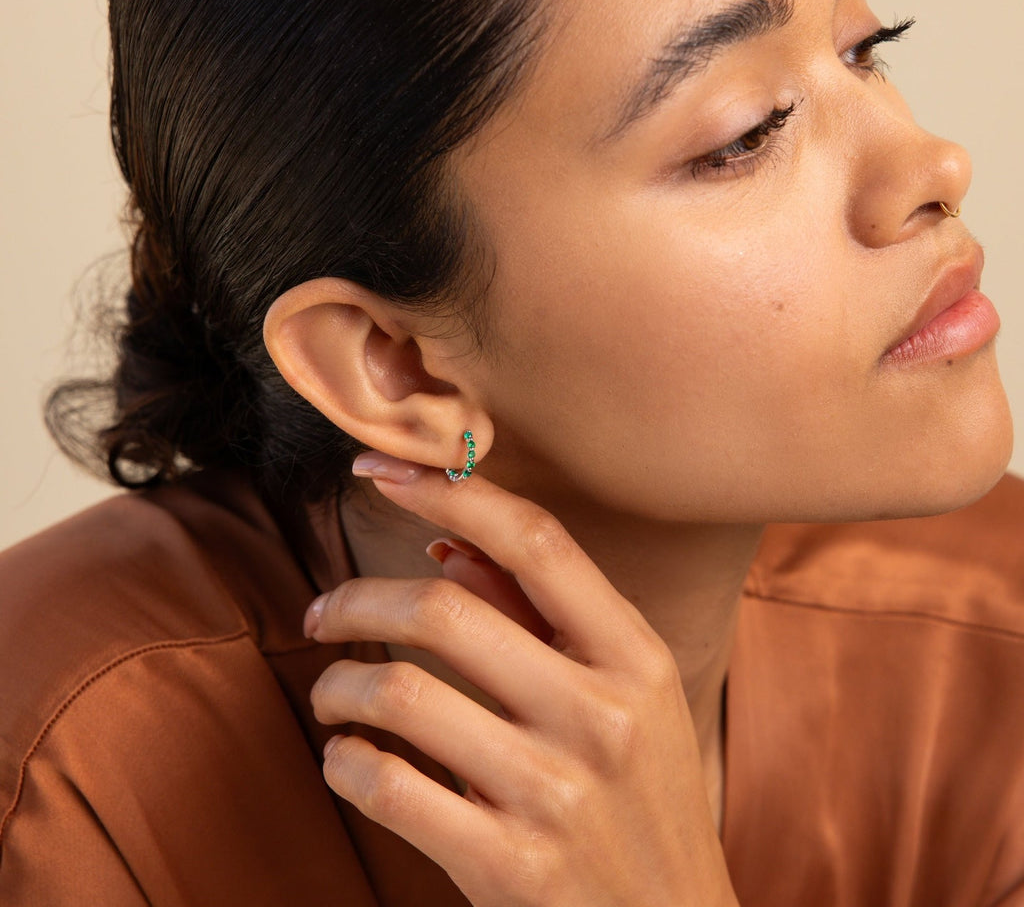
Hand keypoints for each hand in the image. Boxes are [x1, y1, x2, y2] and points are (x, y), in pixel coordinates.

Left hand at [304, 454, 738, 906]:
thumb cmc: (644, 802)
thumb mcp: (625, 699)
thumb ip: (542, 616)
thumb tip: (447, 541)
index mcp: (636, 658)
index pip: (536, 541)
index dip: (451, 491)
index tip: (379, 469)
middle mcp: (601, 716)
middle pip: (443, 610)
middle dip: (357, 599)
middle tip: (321, 613)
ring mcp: (555, 795)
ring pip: (399, 696)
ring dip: (338, 684)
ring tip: (330, 692)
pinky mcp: (508, 868)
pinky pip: (386, 786)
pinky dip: (344, 761)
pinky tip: (347, 758)